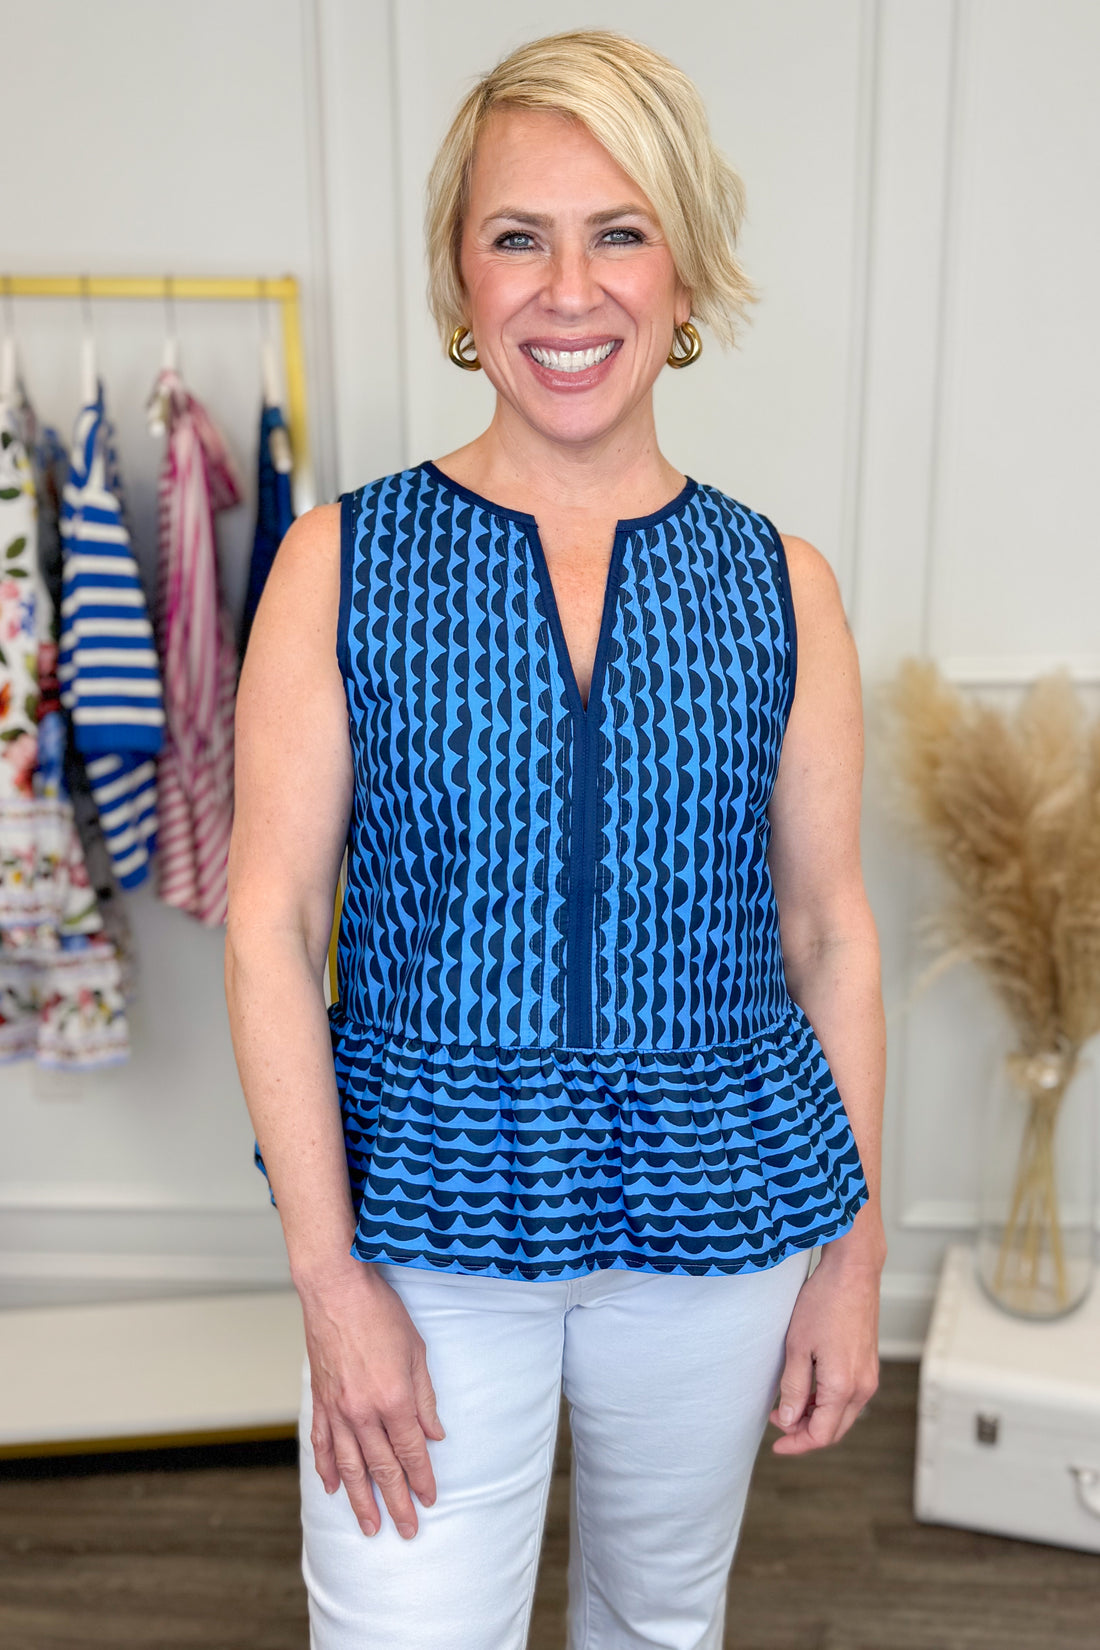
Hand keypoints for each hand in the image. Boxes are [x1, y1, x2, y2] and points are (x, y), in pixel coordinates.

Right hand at [298, 1264, 446, 1538]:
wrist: (336, 1289)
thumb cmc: (379, 1312)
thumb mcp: (417, 1351)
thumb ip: (425, 1397)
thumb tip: (434, 1433)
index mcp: (393, 1399)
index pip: (411, 1451)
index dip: (422, 1478)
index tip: (430, 1499)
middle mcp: (363, 1411)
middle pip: (382, 1467)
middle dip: (396, 1502)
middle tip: (405, 1530)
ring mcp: (337, 1408)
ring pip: (350, 1466)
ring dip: (361, 1499)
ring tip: (369, 1525)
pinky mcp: (320, 1400)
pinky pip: (323, 1443)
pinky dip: (327, 1468)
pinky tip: (332, 1487)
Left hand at [767, 1246, 881, 1454]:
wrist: (852, 1273)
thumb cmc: (823, 1304)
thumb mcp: (797, 1347)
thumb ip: (794, 1388)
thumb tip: (789, 1420)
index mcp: (843, 1386)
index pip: (822, 1434)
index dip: (797, 1444)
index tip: (776, 1445)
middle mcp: (863, 1387)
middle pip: (835, 1429)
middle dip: (806, 1432)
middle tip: (778, 1422)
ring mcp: (869, 1376)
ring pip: (843, 1414)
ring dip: (817, 1416)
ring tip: (789, 1404)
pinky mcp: (869, 1365)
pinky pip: (849, 1397)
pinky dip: (828, 1402)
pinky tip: (809, 1389)